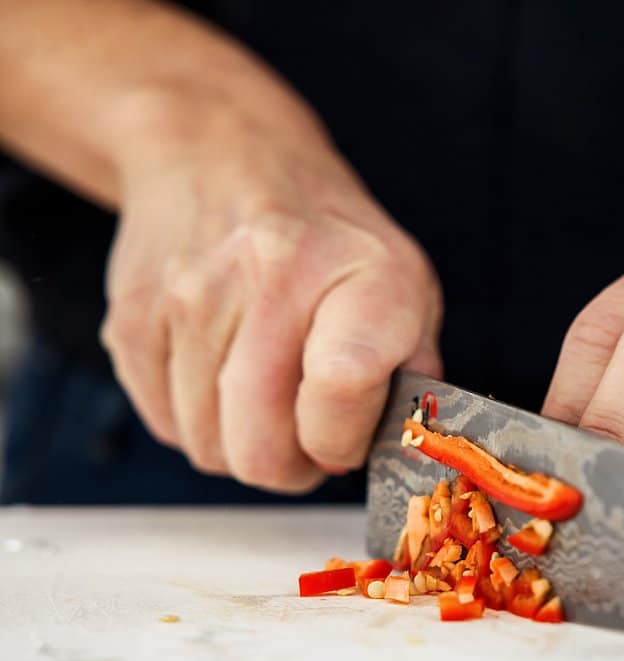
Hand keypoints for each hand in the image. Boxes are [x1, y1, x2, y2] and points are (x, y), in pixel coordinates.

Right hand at [101, 110, 441, 492]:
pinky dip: (197, 421)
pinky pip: (165, 424)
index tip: (345, 434)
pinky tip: (220, 374)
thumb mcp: (405, 286)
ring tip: (266, 394)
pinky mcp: (133, 316)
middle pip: (260, 446)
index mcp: (361, 273)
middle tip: (306, 437)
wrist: (223, 154)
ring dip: (241, 444)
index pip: (340, 389)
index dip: (340, 439)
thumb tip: (400, 452)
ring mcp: (191, 296)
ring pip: (209, 447)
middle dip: (291, 466)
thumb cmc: (330, 238)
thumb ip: (413, 375)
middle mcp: (271, 276)